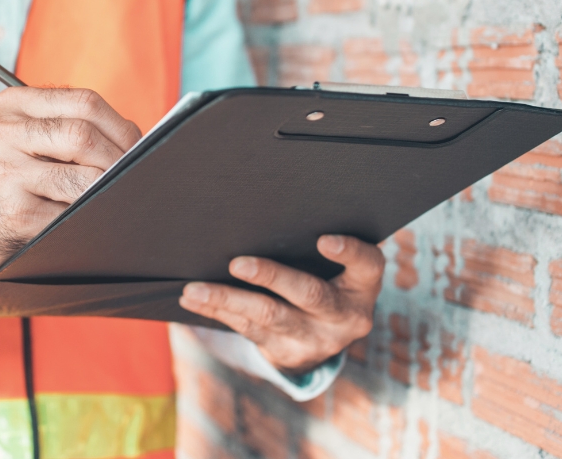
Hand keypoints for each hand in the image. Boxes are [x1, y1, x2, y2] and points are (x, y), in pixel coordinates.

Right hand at [0, 87, 140, 284]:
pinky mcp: (13, 212)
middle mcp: (1, 133)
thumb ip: (69, 127)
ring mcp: (4, 173)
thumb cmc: (10, 178)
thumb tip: (138, 141)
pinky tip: (87, 217)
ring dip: (106, 190)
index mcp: (11, 105)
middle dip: (118, 159)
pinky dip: (89, 216)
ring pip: (82, 178)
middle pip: (83, 136)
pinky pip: (71, 213)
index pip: (83, 102)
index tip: (138, 146)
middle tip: (133, 175)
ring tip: (112, 195)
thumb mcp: (25, 138)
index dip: (121, 126)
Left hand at [179, 235, 383, 373]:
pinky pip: (247, 330)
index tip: (324, 239)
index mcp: (362, 287)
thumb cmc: (324, 280)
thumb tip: (260, 208)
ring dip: (227, 299)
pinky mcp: (286, 353)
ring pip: (268, 316)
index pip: (367, 265)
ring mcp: (316, 339)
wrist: (321, 340)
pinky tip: (194, 300)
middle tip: (237, 263)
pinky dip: (218, 311)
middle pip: (309, 294)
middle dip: (271, 277)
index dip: (349, 253)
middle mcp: (344, 316)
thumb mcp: (335, 268)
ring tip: (195, 289)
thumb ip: (312, 245)